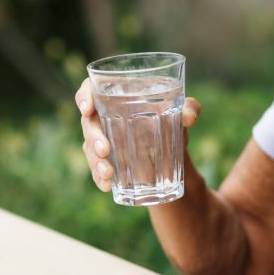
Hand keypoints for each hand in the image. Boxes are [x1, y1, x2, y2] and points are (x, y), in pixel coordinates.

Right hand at [75, 79, 201, 191]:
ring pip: (89, 146)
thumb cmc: (173, 118)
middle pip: (88, 122)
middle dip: (93, 137)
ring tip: (108, 173)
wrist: (174, 148)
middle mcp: (105, 114)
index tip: (87, 109)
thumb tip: (189, 117)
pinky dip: (99, 177)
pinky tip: (106, 186)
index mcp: (118, 95)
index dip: (84, 96)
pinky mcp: (106, 159)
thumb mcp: (183, 112)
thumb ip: (189, 108)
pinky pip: (95, 167)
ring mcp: (103, 138)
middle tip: (106, 150)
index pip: (91, 88)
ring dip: (94, 161)